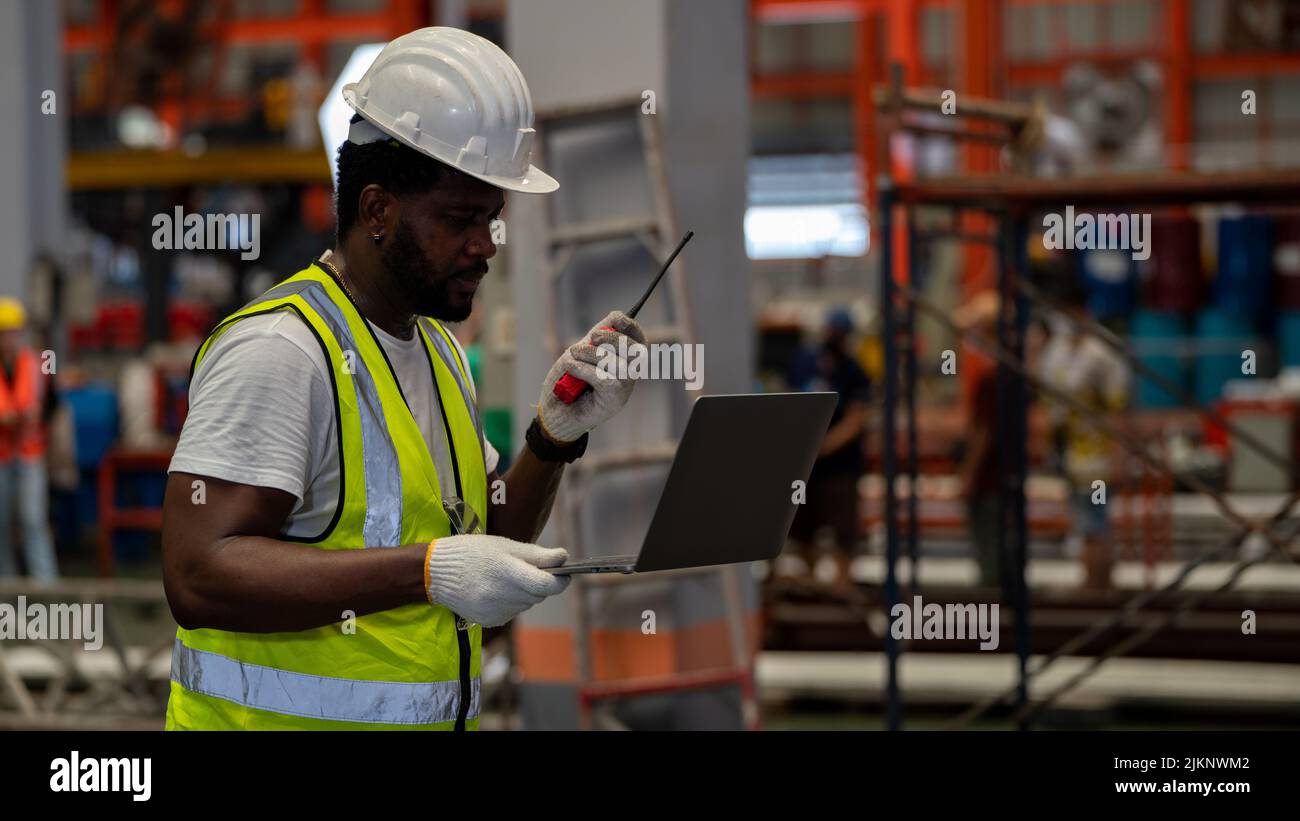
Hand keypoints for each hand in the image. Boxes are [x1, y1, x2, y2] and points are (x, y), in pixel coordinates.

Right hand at [423, 534, 569, 626]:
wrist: (436, 573)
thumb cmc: (473, 553)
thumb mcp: (504, 546)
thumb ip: (536, 554)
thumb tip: (563, 557)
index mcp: (509, 572)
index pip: (548, 585)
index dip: (561, 580)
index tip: (564, 573)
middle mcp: (504, 596)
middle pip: (539, 594)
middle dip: (539, 582)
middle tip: (524, 568)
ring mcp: (497, 611)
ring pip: (527, 603)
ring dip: (524, 592)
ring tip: (503, 577)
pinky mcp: (491, 621)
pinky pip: (512, 611)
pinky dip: (510, 601)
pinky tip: (494, 589)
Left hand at [536, 311, 646, 442]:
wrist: (554, 412)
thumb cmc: (568, 382)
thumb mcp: (582, 353)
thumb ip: (597, 338)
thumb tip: (614, 317)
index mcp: (625, 361)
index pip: (639, 339)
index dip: (630, 326)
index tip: (615, 318)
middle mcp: (630, 375)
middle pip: (634, 349)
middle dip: (611, 338)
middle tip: (590, 339)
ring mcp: (624, 389)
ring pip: (615, 362)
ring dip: (590, 354)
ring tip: (572, 355)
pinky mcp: (613, 400)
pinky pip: (602, 378)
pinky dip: (583, 368)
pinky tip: (570, 368)